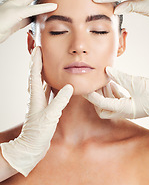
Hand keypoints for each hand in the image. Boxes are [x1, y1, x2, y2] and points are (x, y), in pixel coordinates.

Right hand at [0, 0, 61, 42]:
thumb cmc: (1, 28)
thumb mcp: (17, 21)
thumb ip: (27, 16)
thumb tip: (36, 15)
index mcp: (15, 1)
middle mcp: (14, 0)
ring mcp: (13, 5)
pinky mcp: (14, 14)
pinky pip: (30, 10)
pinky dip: (43, 7)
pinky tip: (54, 6)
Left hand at [0, 47, 72, 176]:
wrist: (31, 146)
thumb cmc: (38, 133)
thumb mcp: (51, 115)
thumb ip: (60, 100)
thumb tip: (69, 87)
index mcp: (35, 96)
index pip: (35, 74)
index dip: (36, 61)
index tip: (38, 49)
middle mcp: (35, 96)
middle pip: (35, 75)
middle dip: (37, 62)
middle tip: (41, 52)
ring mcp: (38, 102)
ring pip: (40, 82)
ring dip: (42, 71)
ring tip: (47, 63)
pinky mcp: (43, 107)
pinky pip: (46, 91)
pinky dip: (49, 83)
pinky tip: (54, 82)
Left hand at [83, 67, 148, 118]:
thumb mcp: (136, 83)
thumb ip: (119, 77)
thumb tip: (106, 70)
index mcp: (123, 109)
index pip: (101, 104)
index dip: (91, 96)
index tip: (85, 88)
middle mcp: (123, 112)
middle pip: (102, 109)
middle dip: (96, 97)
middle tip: (94, 84)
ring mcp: (127, 109)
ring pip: (109, 104)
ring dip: (104, 93)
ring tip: (103, 80)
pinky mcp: (131, 104)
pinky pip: (117, 100)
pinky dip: (113, 92)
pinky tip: (113, 83)